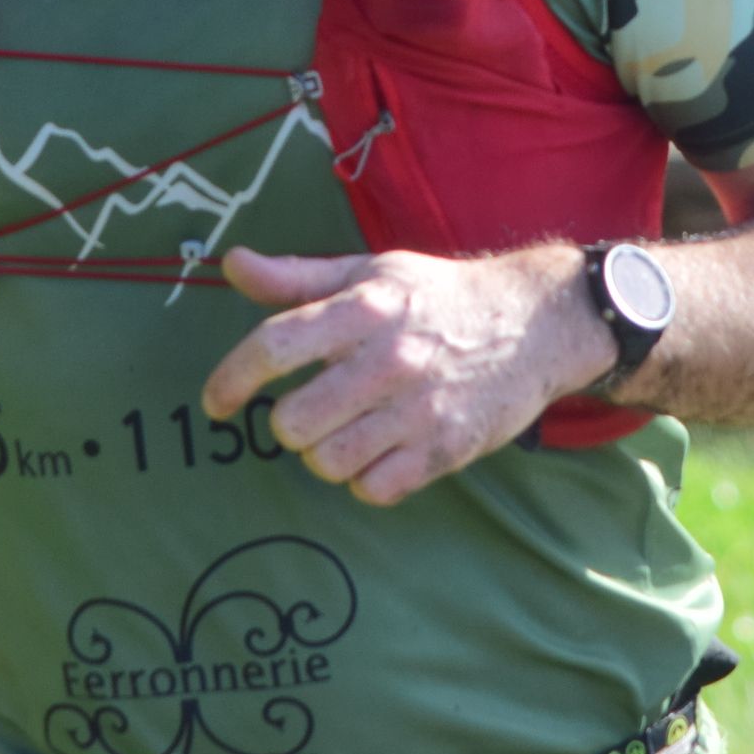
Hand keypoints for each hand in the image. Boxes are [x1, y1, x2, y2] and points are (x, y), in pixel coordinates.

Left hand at [199, 244, 617, 505]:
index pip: (275, 346)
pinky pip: (373, 489)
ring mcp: (420, 408)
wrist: (536, 323)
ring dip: (324, 453)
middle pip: (293, 421)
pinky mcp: (446, 449)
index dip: (231, 378)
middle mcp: (389, 358)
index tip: (217, 401)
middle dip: (288, 421)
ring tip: (346, 429)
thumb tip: (232, 264)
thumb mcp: (371, 272)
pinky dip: (366, 478)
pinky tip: (379, 451)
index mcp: (364, 307)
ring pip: (327, 461)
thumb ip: (297, 277)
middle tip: (310, 408)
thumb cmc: (440, 296)